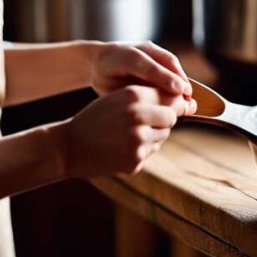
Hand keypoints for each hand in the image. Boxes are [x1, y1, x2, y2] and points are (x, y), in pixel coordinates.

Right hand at [57, 85, 177, 176]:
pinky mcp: (134, 161)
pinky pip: (150, 152)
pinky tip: (121, 147)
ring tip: (127, 134)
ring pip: (163, 136)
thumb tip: (188, 104)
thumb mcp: (118, 98)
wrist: (68, 147)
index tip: (176, 106)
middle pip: (171, 118)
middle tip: (144, 122)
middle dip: (163, 120)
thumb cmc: (96, 118)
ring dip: (152, 135)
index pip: (172, 98)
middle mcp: (138, 116)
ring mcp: (137, 141)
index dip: (174, 103)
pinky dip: (141, 151)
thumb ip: (148, 96)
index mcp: (134, 95)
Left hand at [88, 41, 194, 115]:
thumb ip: (128, 94)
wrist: (100, 60)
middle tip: (188, 95)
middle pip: (163, 60)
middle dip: (178, 77)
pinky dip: (179, 74)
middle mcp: (137, 48)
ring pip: (169, 59)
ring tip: (188, 94)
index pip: (146, 66)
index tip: (179, 91)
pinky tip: (184, 89)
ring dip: (181, 76)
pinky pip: (170, 61)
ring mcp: (148, 47)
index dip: (164, 78)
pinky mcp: (155, 50)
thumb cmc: (105, 79)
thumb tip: (149, 107)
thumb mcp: (109, 89)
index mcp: (122, 57)